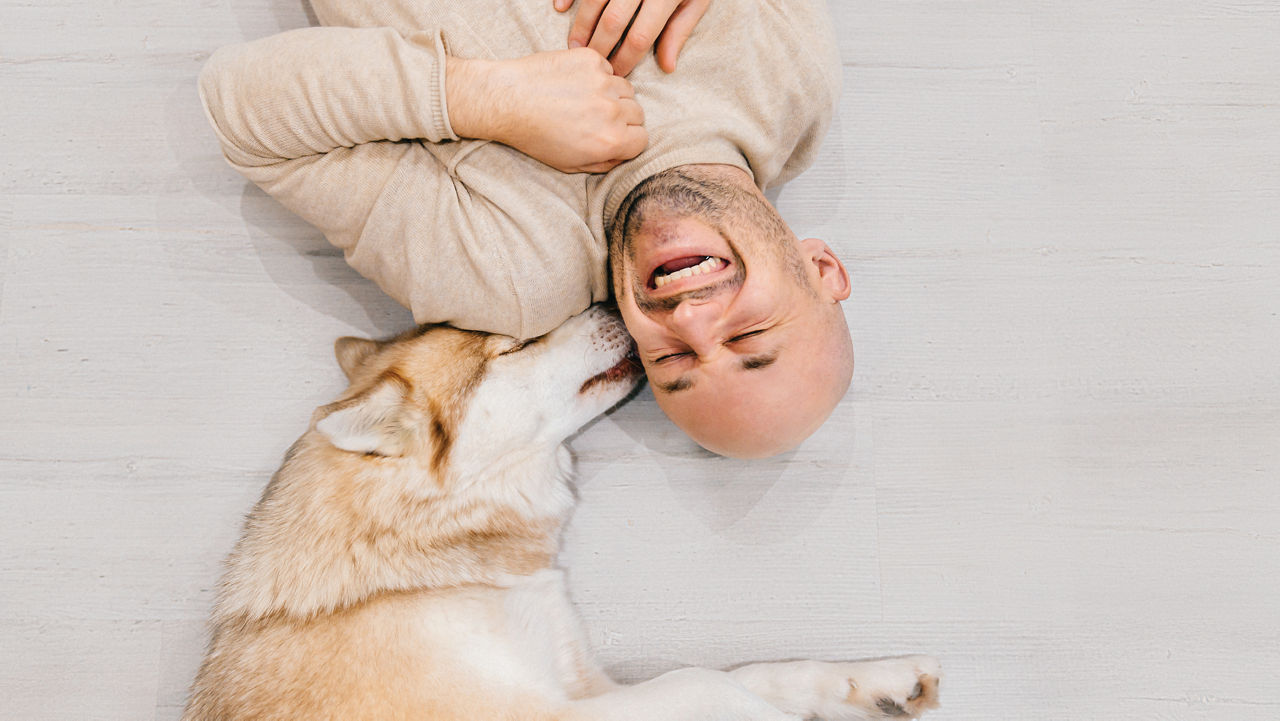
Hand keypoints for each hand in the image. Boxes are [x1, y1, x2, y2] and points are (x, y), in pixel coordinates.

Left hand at [446, 50, 646, 173]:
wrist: (507, 101)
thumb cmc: (534, 136)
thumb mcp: (569, 165)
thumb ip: (603, 163)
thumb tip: (622, 155)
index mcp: (610, 140)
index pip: (642, 139)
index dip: (629, 140)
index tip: (614, 137)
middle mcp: (612, 110)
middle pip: (637, 113)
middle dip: (622, 118)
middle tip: (596, 119)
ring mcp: (602, 81)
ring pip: (626, 89)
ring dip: (613, 95)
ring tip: (586, 100)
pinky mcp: (590, 59)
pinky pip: (607, 68)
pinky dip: (597, 75)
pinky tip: (575, 83)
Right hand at [554, 0, 711, 75]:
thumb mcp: (696, 0)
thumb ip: (680, 30)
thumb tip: (667, 66)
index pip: (640, 36)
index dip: (626, 59)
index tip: (618, 72)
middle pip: (613, 21)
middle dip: (600, 47)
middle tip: (593, 64)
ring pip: (594, 0)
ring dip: (582, 25)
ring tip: (575, 46)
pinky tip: (560, 7)